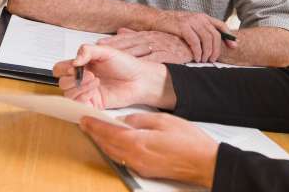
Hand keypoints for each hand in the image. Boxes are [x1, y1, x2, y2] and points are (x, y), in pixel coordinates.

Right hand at [53, 44, 156, 108]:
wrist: (141, 79)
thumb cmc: (126, 65)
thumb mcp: (106, 51)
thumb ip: (88, 51)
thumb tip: (74, 60)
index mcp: (83, 65)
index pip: (60, 68)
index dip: (63, 68)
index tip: (75, 66)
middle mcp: (82, 79)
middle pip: (62, 82)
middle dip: (73, 78)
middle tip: (89, 74)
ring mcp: (87, 92)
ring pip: (68, 94)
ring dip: (78, 87)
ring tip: (95, 81)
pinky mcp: (93, 103)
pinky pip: (78, 104)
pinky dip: (82, 97)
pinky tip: (93, 91)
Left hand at [81, 113, 218, 187]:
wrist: (204, 163)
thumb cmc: (189, 141)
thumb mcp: (163, 120)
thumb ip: (141, 119)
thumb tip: (126, 119)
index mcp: (137, 142)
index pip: (108, 133)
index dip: (94, 125)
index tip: (84, 119)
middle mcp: (135, 157)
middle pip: (107, 145)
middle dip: (94, 134)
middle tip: (85, 124)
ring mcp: (140, 166)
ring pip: (114, 154)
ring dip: (103, 143)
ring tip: (96, 133)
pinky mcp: (146, 171)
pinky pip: (123, 159)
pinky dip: (115, 150)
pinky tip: (115, 143)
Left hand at [97, 28, 193, 63]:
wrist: (195, 43)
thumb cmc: (174, 42)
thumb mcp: (154, 35)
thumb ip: (136, 33)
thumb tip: (120, 30)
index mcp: (147, 35)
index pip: (126, 37)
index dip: (112, 41)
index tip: (98, 44)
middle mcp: (152, 39)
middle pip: (129, 42)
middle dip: (114, 46)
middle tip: (99, 49)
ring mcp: (160, 45)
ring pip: (139, 49)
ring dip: (125, 52)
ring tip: (111, 57)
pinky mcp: (169, 54)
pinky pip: (155, 58)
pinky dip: (144, 61)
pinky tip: (134, 65)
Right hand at [150, 10, 236, 61]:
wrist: (155, 19)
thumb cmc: (173, 25)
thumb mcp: (190, 24)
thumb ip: (201, 30)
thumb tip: (212, 44)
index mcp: (203, 17)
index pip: (221, 25)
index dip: (229, 36)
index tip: (234, 46)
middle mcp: (199, 18)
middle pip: (215, 35)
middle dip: (216, 49)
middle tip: (213, 59)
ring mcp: (191, 22)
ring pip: (206, 39)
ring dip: (207, 52)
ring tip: (204, 60)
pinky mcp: (183, 27)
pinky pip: (195, 42)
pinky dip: (198, 52)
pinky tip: (196, 57)